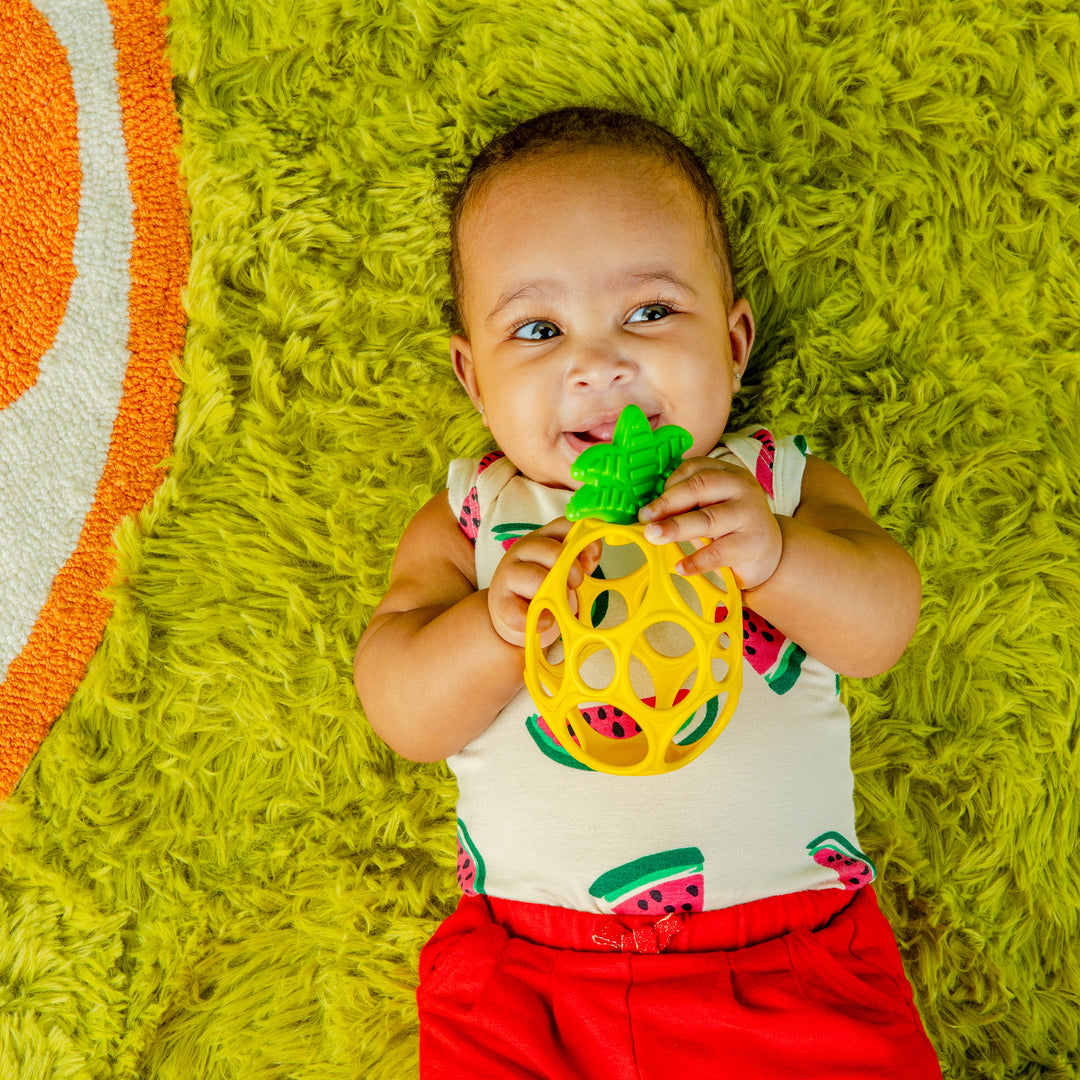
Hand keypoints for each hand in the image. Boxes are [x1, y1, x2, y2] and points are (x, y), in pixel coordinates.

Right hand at [487, 518, 601, 646]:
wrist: (511, 612)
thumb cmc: (542, 586)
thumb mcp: (561, 569)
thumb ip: (578, 560)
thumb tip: (589, 560)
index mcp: (541, 538)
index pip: (564, 526)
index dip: (584, 543)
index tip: (590, 565)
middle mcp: (522, 550)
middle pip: (551, 550)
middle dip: (572, 571)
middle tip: (575, 586)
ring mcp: (508, 574)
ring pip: (535, 578)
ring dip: (554, 595)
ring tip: (558, 606)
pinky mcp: (500, 601)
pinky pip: (521, 611)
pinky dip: (539, 620)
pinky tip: (546, 622)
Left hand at [638, 458, 782, 588]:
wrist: (769, 552)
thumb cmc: (732, 526)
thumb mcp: (711, 506)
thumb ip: (687, 503)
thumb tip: (649, 512)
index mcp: (728, 473)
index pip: (695, 469)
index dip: (669, 484)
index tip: (650, 504)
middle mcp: (741, 488)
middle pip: (699, 488)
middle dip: (667, 503)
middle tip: (645, 518)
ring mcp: (750, 514)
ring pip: (707, 518)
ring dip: (676, 527)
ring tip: (654, 536)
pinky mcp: (753, 544)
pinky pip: (719, 552)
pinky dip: (697, 561)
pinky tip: (681, 567)